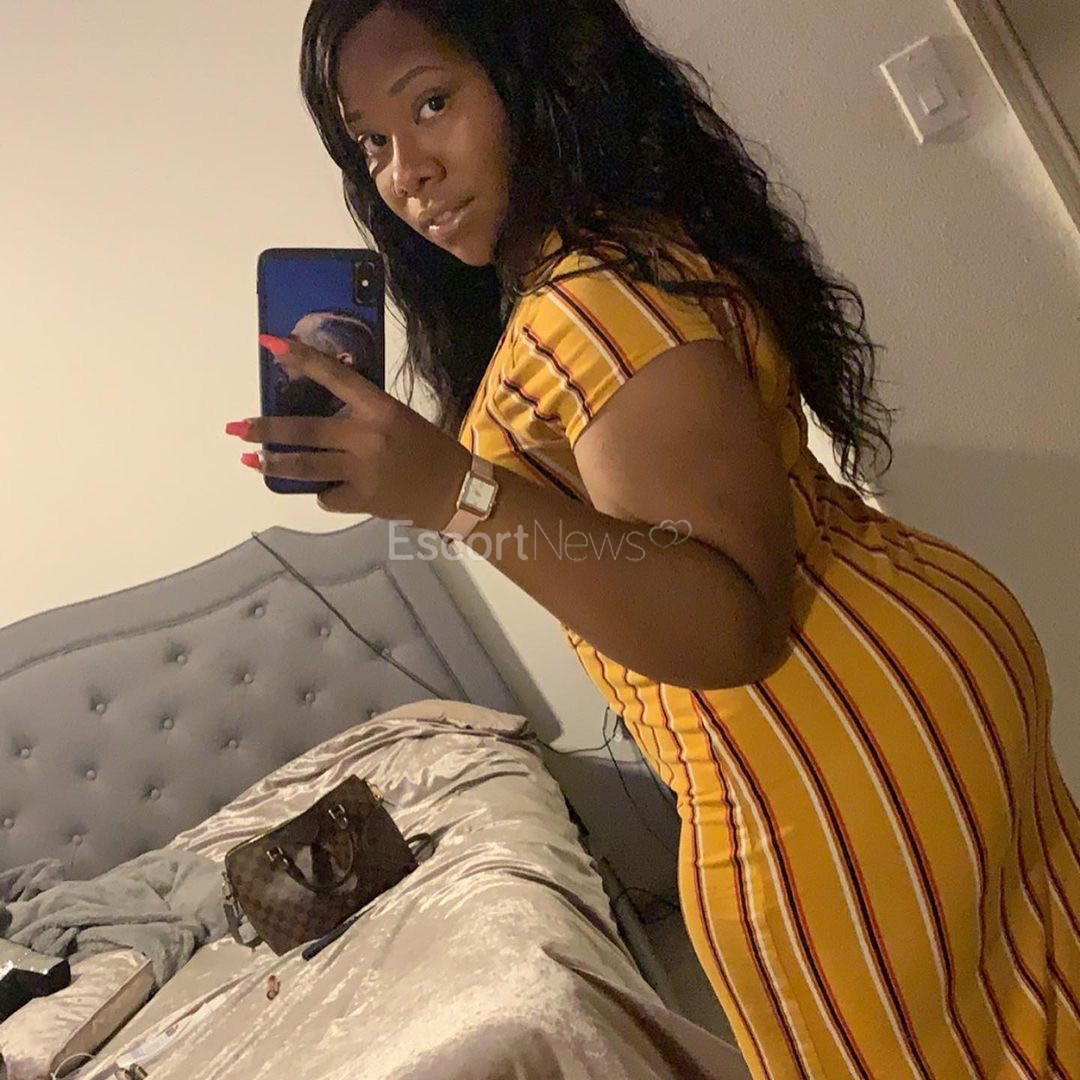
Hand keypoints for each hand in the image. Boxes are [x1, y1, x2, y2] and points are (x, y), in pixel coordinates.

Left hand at [227, 335, 470, 529]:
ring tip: (250, 460)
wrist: (455, 491)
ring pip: (305, 467)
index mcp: (379, 408)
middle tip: (235, 428)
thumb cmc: (429, 448)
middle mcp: (367, 437)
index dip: (300, 358)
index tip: (270, 343)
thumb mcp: (398, 417)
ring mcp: (362, 472)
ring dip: (273, 464)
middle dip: (265, 429)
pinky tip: (329, 490)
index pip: (333, 376)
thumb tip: (320, 407)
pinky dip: (324, 492)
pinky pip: (326, 495)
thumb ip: (362, 412)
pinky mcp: (361, 500)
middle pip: (304, 431)